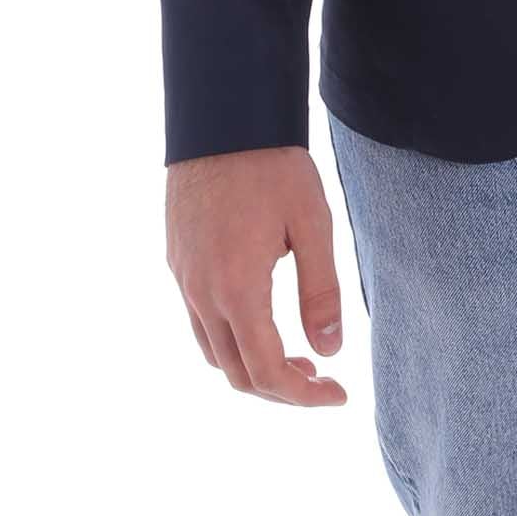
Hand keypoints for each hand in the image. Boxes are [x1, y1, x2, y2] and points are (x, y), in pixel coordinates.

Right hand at [166, 145, 347, 406]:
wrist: (221, 119)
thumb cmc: (272, 167)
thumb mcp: (313, 224)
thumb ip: (321, 291)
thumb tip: (331, 350)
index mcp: (238, 289)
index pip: (267, 371)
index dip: (304, 395)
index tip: (339, 395)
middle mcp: (202, 293)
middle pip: (236, 373)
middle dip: (281, 389)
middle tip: (322, 380)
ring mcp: (183, 279)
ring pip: (213, 352)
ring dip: (252, 367)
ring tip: (296, 356)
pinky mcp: (177, 262)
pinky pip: (199, 323)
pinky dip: (231, 340)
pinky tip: (261, 321)